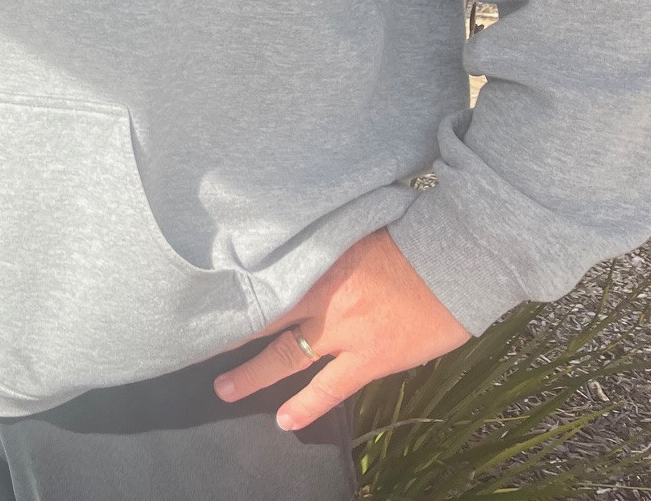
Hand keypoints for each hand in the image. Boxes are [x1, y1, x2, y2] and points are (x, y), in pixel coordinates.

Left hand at [215, 228, 469, 430]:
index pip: (261, 275)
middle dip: (228, 332)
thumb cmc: (411, 236)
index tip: (202, 293)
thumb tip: (297, 244)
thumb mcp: (355, 229)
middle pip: (263, 317)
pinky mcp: (371, 358)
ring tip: (223, 389)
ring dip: (252, 374)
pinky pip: (330, 388)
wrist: (457, 260)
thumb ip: (323, 243)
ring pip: (286, 356)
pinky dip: (306, 405)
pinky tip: (285, 421)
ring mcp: (343, 331)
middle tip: (193, 342)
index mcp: (316, 259)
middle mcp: (320, 296)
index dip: (232, 287)